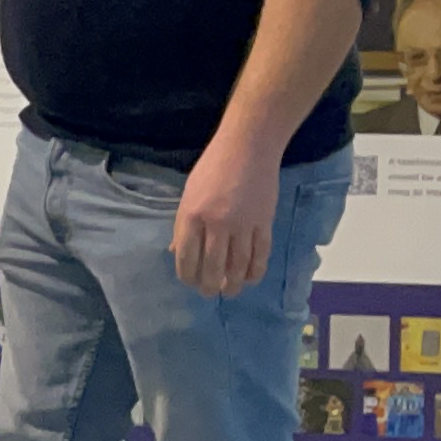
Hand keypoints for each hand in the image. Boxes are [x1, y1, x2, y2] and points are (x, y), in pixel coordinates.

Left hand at [170, 142, 279, 296]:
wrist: (248, 147)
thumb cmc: (213, 167)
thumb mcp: (189, 193)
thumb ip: (184, 224)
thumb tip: (176, 251)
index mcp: (191, 216)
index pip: (186, 257)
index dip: (187, 276)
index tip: (190, 282)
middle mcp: (215, 224)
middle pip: (212, 267)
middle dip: (209, 286)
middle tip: (210, 292)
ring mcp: (242, 225)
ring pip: (238, 266)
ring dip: (234, 283)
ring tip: (230, 291)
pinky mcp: (264, 223)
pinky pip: (260, 255)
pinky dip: (255, 271)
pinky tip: (250, 278)